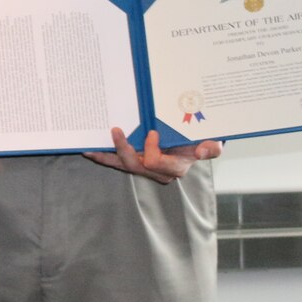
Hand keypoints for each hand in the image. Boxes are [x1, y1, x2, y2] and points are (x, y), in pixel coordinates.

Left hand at [84, 127, 221, 184]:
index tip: (152, 133)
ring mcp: (145, 168)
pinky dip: (103, 156)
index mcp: (175, 167)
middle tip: (116, 130)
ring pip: (122, 165)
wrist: (195, 141)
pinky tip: (89, 150)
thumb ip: (211, 148)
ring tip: (89, 148)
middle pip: (135, 165)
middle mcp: (158, 172)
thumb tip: (202, 151)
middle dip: (123, 149)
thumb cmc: (202, 141)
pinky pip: (117, 162)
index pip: (157, 163)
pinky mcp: (136, 162)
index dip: (152, 150)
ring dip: (106, 156)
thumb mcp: (212, 142)